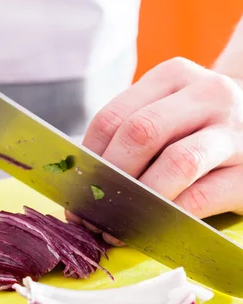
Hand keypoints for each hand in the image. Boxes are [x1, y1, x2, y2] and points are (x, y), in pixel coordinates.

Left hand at [82, 58, 242, 223]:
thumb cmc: (200, 125)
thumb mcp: (170, 110)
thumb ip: (132, 130)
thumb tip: (84, 178)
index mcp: (175, 75)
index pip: (115, 115)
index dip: (89, 157)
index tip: (76, 187)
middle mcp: (209, 94)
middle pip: (141, 133)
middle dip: (110, 178)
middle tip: (91, 212)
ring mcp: (235, 131)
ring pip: (176, 162)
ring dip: (139, 199)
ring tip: (116, 226)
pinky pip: (203, 195)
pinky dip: (171, 215)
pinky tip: (153, 228)